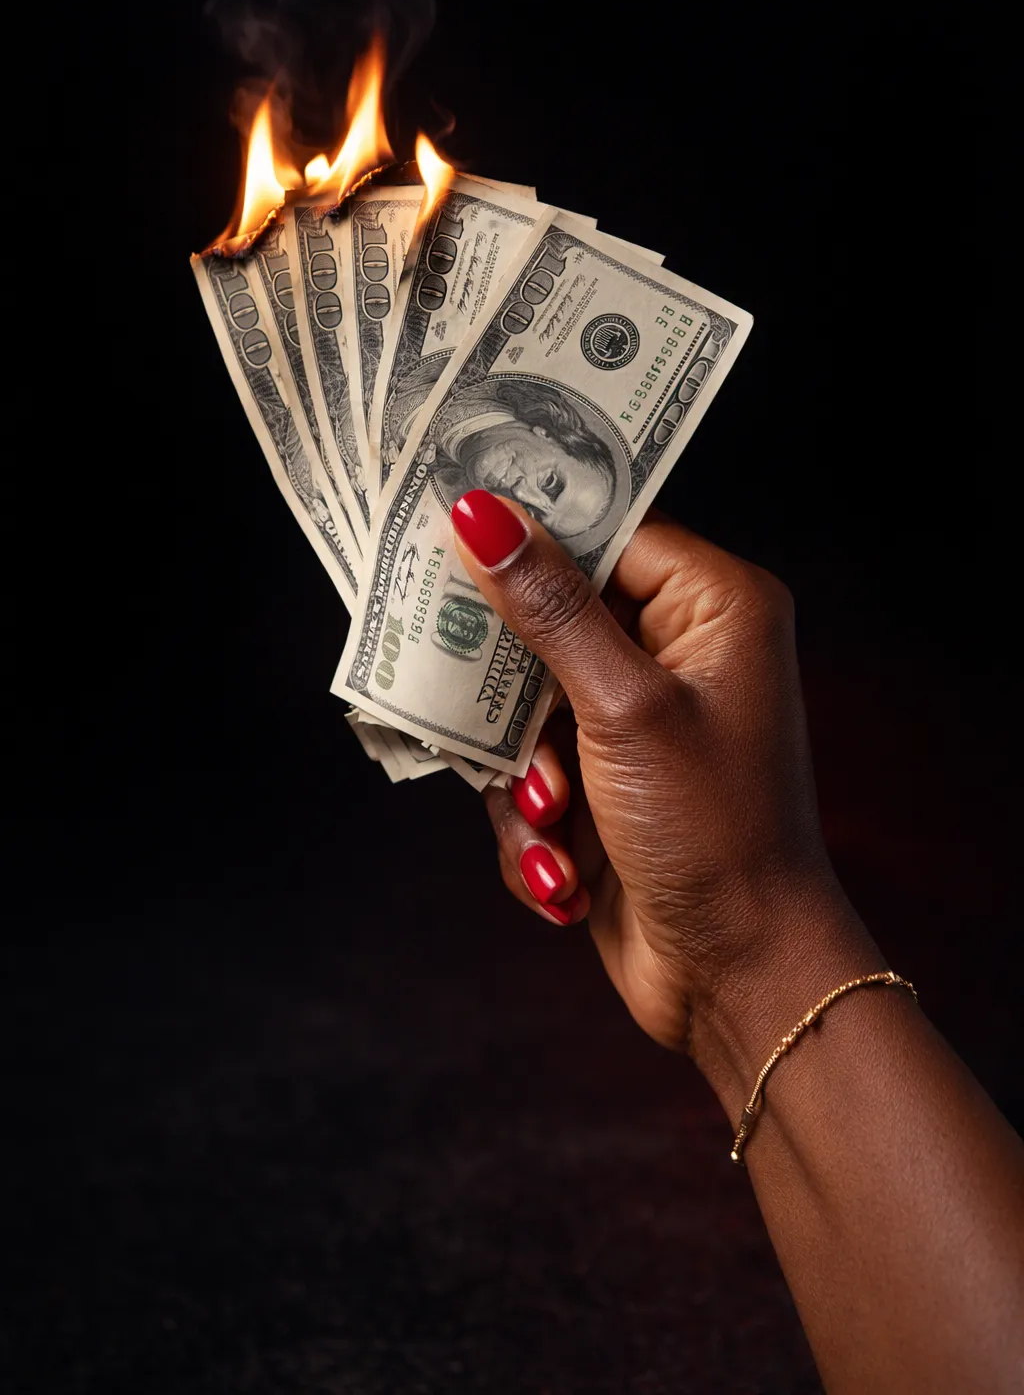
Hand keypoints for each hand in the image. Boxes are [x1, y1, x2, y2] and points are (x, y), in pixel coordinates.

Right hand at [451, 489, 878, 1087]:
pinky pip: (529, 769)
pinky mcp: (603, 782)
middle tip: (485, 706)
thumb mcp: (624, 709)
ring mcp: (636, 721)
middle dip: (513, 685)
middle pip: (551, 615)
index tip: (447, 529)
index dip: (530, 529)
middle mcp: (678, 651)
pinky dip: (532, 822)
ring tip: (556, 816)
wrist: (738, 977)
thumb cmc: (712, 832)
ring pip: (525, 702)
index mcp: (714, 606)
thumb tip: (483, 514)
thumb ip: (550, 608)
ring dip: (523, 771)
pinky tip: (562, 869)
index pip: (607, 528)